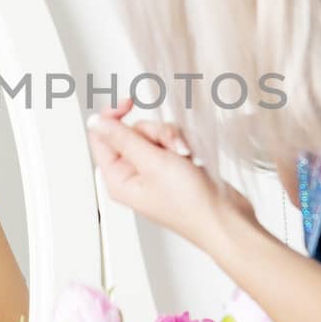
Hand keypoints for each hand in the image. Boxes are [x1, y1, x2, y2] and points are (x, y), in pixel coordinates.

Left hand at [86, 98, 257, 255]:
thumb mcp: (153, 163)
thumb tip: (95, 122)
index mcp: (118, 179)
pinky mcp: (172, 168)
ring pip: (154, 134)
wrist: (225, 218)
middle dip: (155, 132)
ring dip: (172, 137)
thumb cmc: (191, 204)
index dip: (113, 117)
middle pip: (132, 132)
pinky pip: (171, 142)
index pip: (101, 138)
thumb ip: (123, 138)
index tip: (129, 103)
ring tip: (185, 154)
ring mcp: (154, 171)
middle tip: (170, 146)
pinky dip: (182, 144)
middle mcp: (133, 175)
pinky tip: (193, 156)